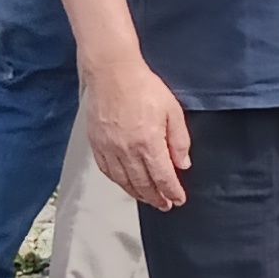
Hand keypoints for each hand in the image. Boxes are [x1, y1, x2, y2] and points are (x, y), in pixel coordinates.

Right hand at [88, 58, 194, 209]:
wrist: (112, 72)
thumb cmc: (143, 87)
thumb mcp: (172, 111)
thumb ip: (179, 141)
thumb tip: (182, 164)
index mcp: (148, 143)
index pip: (163, 178)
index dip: (172, 192)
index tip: (178, 200)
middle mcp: (127, 150)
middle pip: (143, 184)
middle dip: (156, 198)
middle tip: (165, 205)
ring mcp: (109, 148)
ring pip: (124, 181)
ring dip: (137, 194)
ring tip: (148, 199)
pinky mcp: (96, 143)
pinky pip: (107, 170)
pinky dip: (118, 182)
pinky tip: (125, 184)